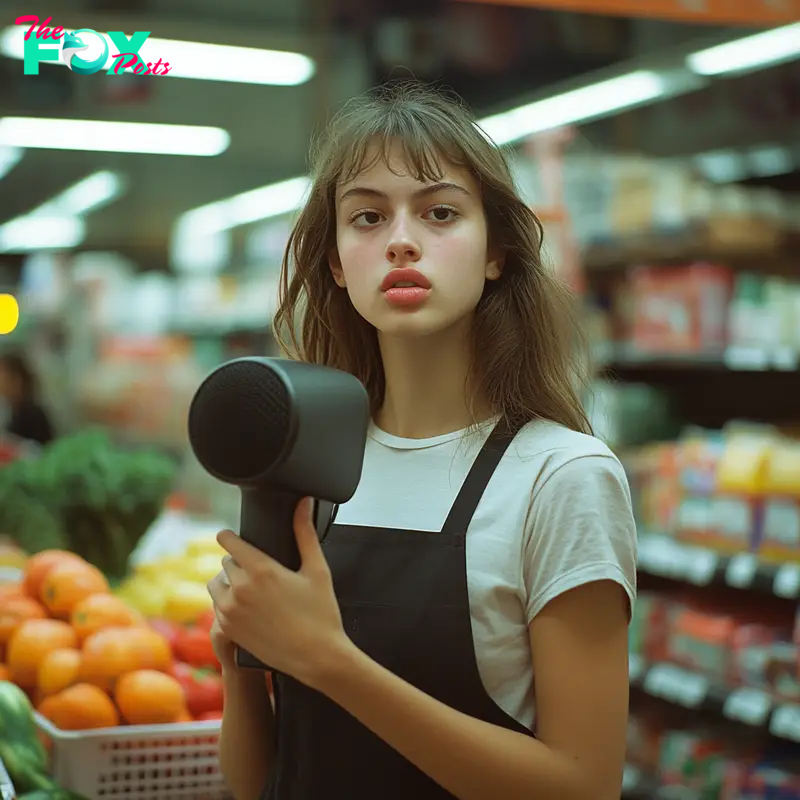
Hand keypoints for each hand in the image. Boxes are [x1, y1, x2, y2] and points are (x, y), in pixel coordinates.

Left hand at [207, 497, 353, 689]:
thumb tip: (303, 503)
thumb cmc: (321, 613)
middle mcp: (240, 588)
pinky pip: (217, 608)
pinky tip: (247, 609)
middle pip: (225, 562)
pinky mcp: (227, 630)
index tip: (231, 536)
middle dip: (238, 562)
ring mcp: (231, 611)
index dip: (229, 536)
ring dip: (227, 582)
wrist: (317, 657)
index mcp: (261, 569)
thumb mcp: (317, 569)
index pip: (229, 542)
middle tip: (256, 569)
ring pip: (216, 585)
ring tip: (248, 588)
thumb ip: (305, 533)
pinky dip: (227, 604)